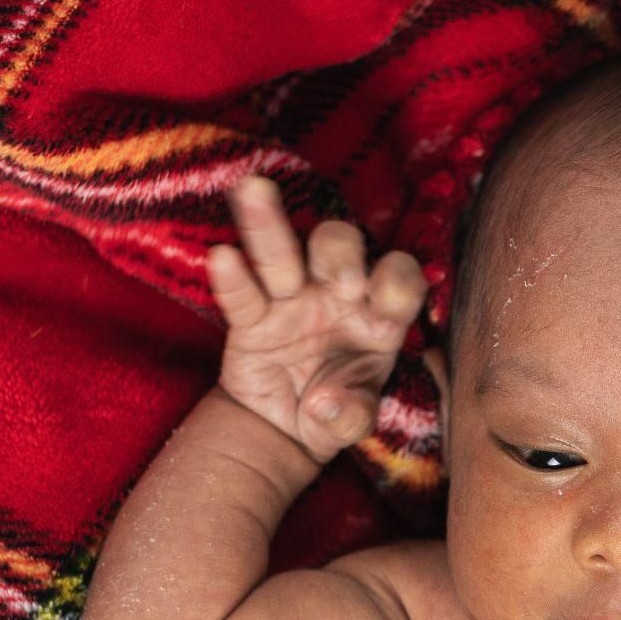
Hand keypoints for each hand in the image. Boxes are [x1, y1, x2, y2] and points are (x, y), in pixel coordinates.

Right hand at [209, 176, 428, 465]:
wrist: (287, 429)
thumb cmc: (336, 410)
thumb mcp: (352, 421)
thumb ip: (352, 416)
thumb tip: (327, 404)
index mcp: (379, 315)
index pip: (399, 278)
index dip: (398, 280)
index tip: (387, 301)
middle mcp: (337, 296)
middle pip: (340, 249)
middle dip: (341, 253)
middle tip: (340, 277)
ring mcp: (291, 302)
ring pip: (282, 256)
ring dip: (270, 225)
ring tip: (254, 190)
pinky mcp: (252, 320)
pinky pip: (241, 297)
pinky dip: (232, 279)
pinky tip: (221, 257)